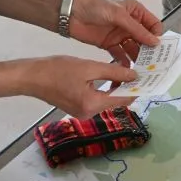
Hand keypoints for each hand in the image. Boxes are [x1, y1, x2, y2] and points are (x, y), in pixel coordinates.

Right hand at [23, 55, 137, 118]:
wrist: (30, 77)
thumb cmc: (57, 70)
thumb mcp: (89, 67)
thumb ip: (114, 71)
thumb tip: (134, 75)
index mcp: (93, 105)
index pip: (123, 99)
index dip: (137, 88)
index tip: (150, 77)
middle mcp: (89, 113)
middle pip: (116, 100)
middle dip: (129, 86)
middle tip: (142, 70)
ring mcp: (82, 112)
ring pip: (107, 99)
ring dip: (117, 86)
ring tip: (130, 70)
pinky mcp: (77, 107)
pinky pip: (97, 98)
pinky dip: (105, 88)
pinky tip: (111, 74)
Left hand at [67, 0, 162, 63]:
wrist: (71, 14)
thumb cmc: (94, 7)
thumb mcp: (119, 15)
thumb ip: (137, 29)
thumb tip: (154, 41)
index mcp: (135, 12)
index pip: (152, 25)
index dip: (156, 36)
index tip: (158, 48)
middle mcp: (129, 24)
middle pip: (144, 39)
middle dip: (149, 50)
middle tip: (153, 62)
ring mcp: (119, 35)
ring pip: (133, 48)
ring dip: (138, 57)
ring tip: (142, 68)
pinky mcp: (109, 44)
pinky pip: (120, 55)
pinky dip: (124, 62)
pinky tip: (127, 69)